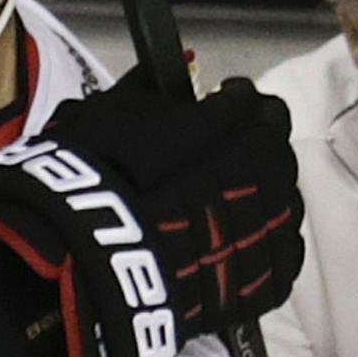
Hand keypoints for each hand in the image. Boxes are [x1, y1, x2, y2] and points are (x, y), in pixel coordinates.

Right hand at [0, 72, 302, 356]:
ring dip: (266, 190)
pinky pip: (282, 258)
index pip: (251, 107)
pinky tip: (243, 236)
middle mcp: (254, 187)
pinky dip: (269, 242)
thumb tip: (177, 66)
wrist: (72, 279)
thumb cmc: (81, 193)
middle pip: (275, 154)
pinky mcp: (251, 290)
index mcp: (227, 140)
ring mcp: (256, 242)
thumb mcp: (99, 124)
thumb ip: (144, 93)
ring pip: (284, 204)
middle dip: (256, 142)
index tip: (223, 98)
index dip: (237, 99)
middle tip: (227, 144)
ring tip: (232, 193)